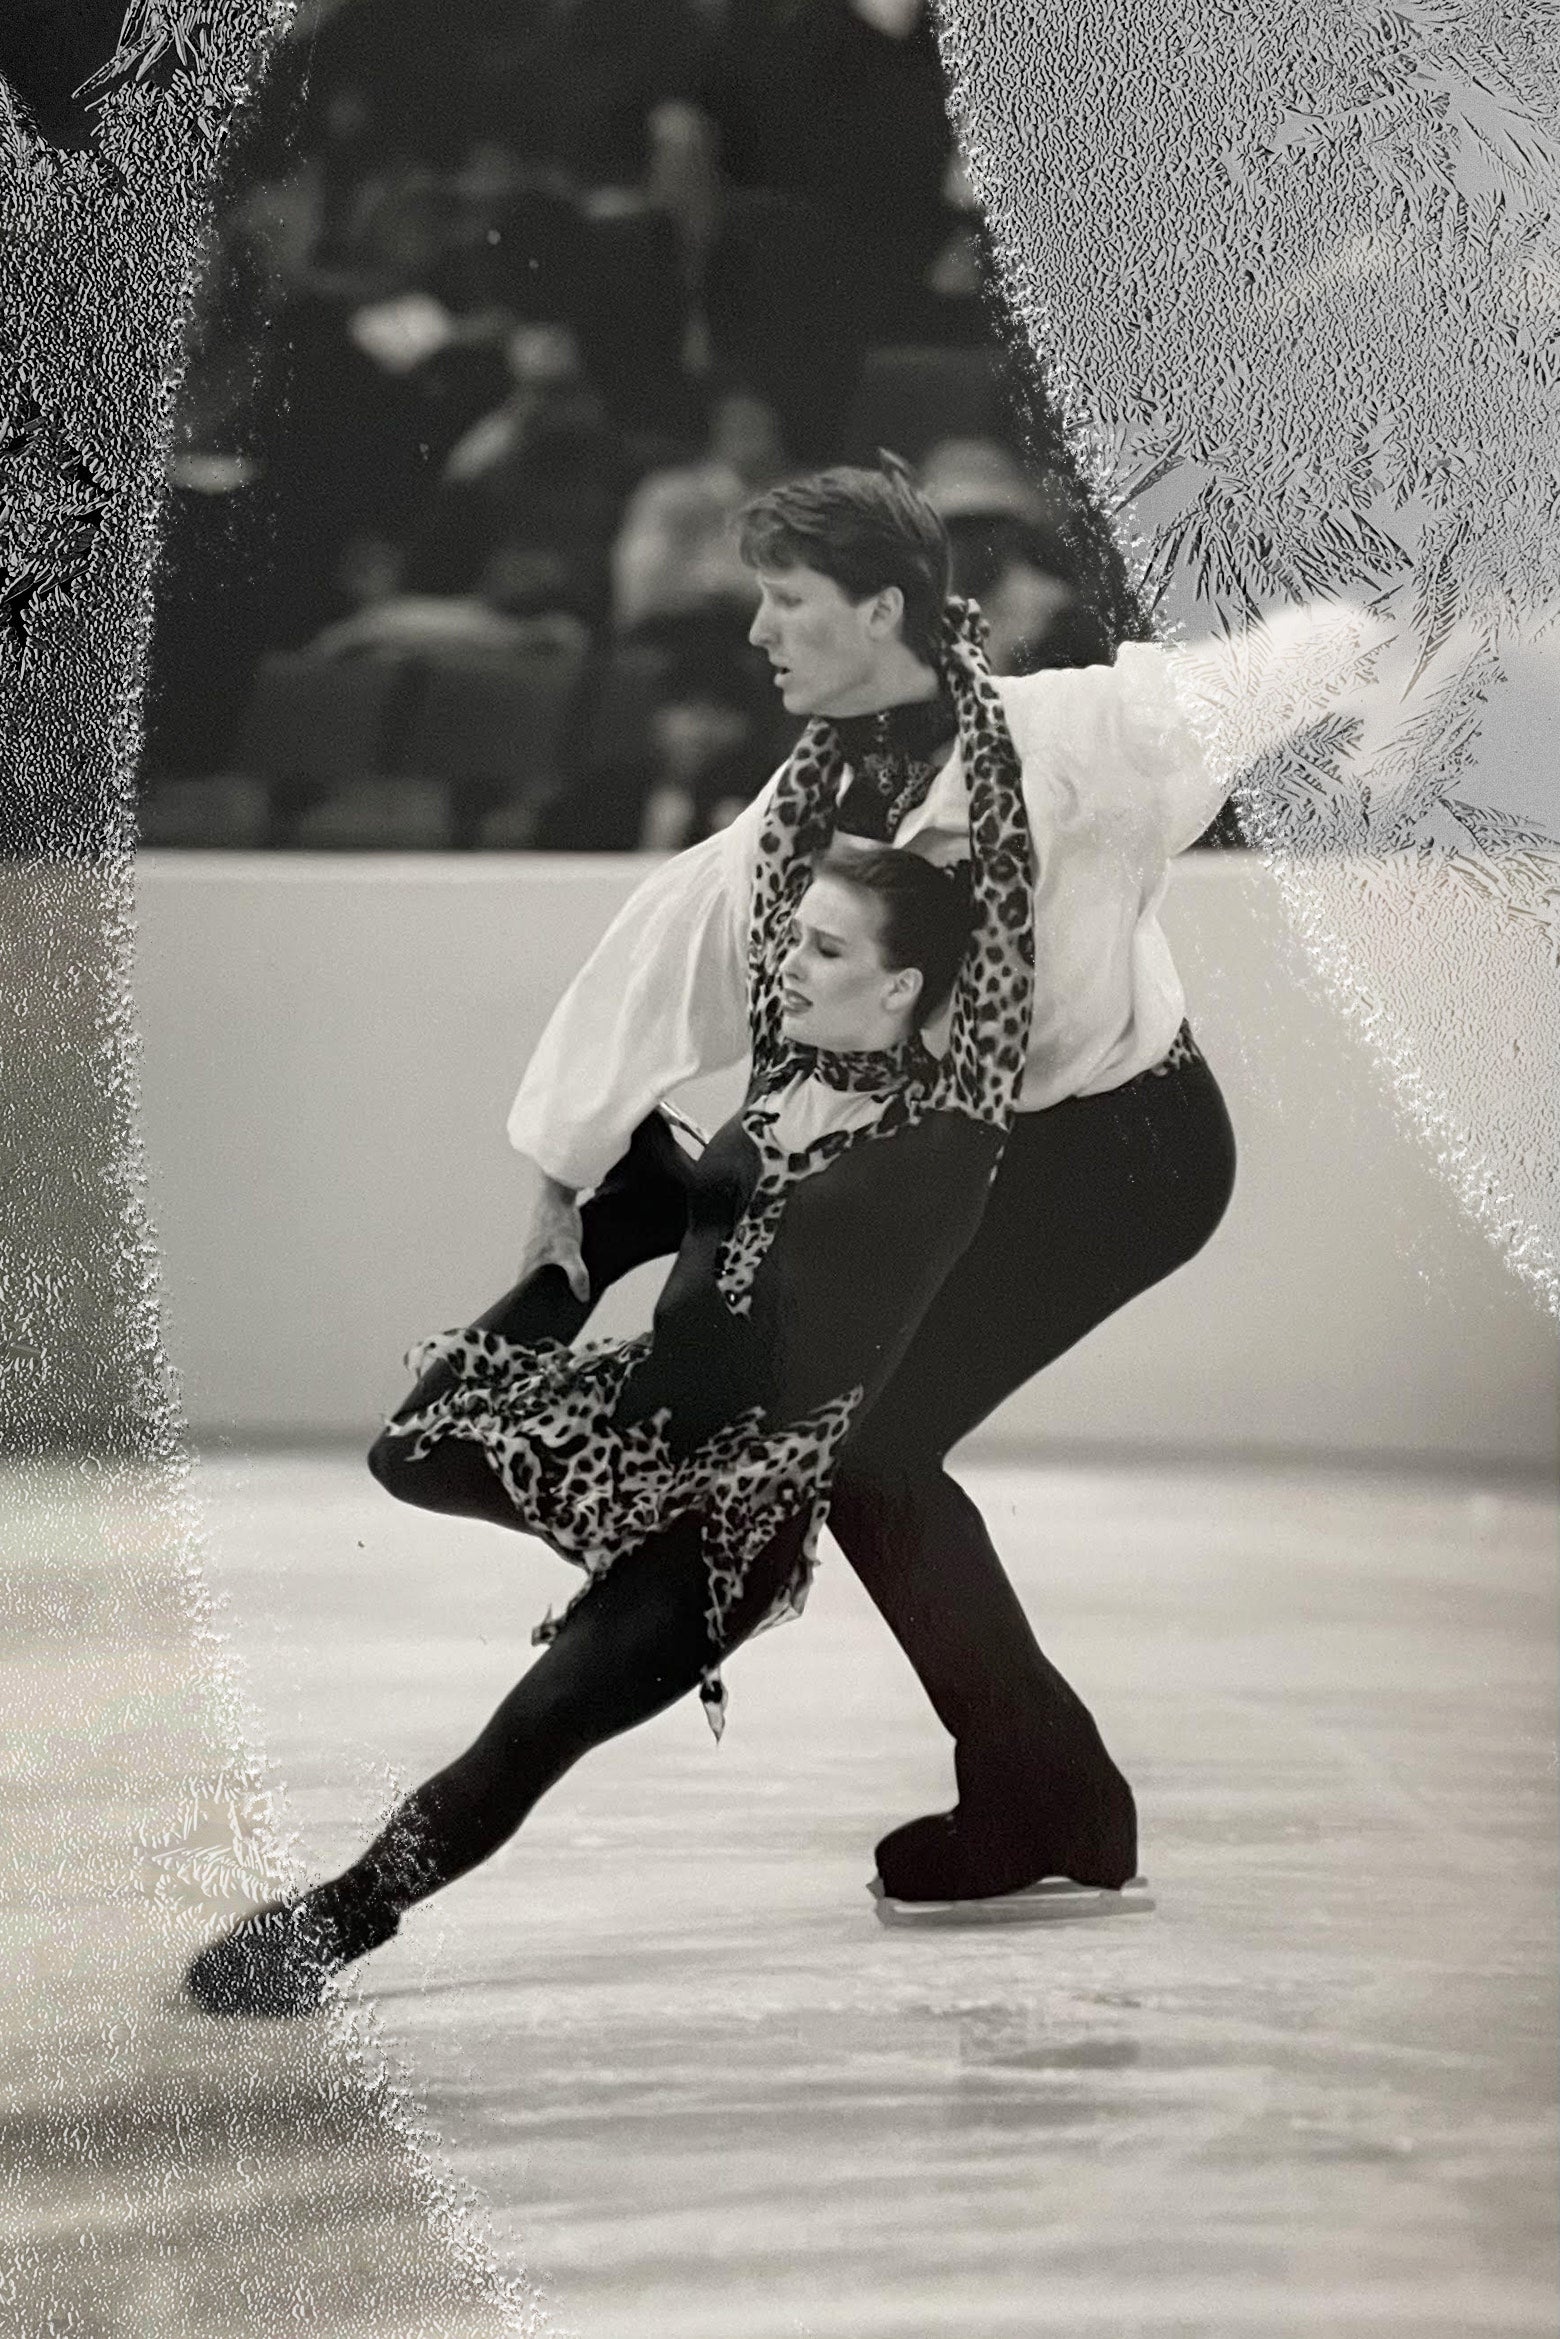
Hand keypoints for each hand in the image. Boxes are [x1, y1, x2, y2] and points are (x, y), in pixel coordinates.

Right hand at [516, 1175, 588, 1302]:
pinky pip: (547, 1258)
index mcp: (528, 1264)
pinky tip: (569, 1267)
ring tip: (565, 1290)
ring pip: (539, 1270)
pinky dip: (555, 1266)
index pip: (519, 1292)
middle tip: (554, 1308)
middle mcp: (528, 1256)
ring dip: (548, 1280)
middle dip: (540, 1295)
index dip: (523, 1305)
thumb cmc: (559, 1222)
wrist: (556, 1192)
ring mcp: (535, 1246)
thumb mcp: (570, 1252)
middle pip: (530, 1282)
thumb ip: (577, 1276)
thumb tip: (582, 1297)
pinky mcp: (545, 1238)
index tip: (531, 1318)